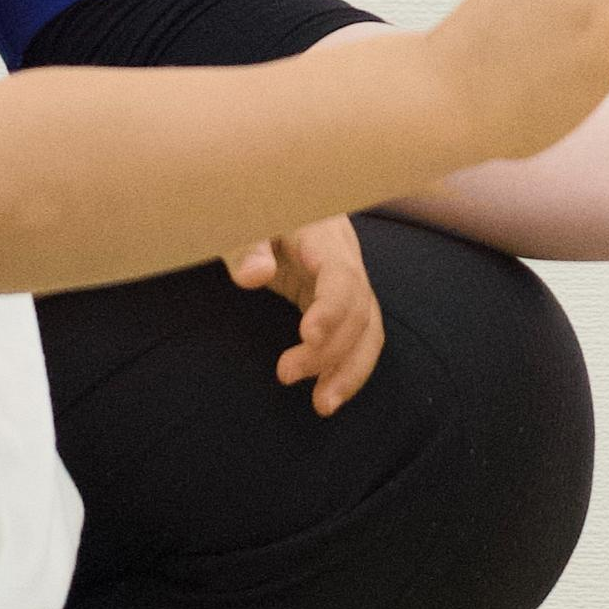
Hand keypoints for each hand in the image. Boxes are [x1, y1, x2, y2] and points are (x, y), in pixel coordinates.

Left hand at [220, 216, 381, 416]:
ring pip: (368, 328)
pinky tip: (329, 393)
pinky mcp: (341, 298)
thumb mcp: (240, 222)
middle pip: (357, 308)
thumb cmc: (251, 211)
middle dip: (330, 350)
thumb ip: (246, 246)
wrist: (266, 202)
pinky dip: (349, 366)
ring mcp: (348, 277)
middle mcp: (344, 254)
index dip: (332, 308)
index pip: (341, 274)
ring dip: (349, 369)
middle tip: (285, 374)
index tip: (308, 337)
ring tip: (322, 406)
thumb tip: (256, 275)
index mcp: (323, 232)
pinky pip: (359, 334)